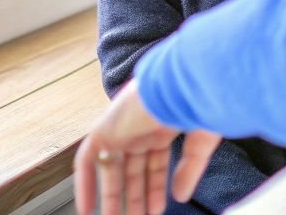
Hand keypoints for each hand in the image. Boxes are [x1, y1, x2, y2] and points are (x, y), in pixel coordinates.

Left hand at [75, 80, 222, 214]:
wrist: (181, 83)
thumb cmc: (199, 103)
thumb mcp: (200, 143)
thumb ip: (189, 169)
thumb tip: (180, 196)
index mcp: (162, 127)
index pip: (154, 164)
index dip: (154, 189)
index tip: (156, 210)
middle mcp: (140, 128)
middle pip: (132, 170)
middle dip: (134, 198)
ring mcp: (122, 128)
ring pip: (112, 169)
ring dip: (112, 198)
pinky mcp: (105, 129)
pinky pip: (87, 160)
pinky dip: (85, 184)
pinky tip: (87, 209)